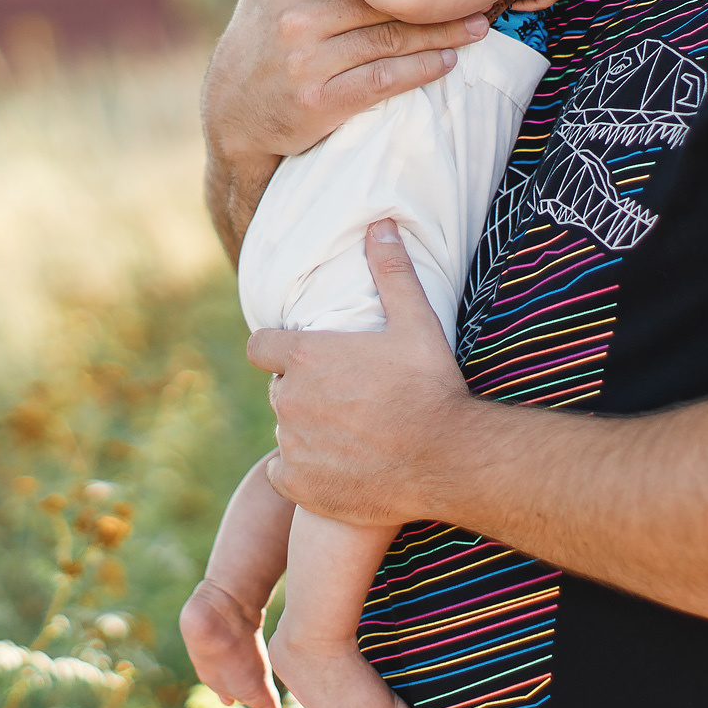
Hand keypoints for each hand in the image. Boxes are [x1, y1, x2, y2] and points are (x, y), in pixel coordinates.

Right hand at [200, 0, 490, 254]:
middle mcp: (298, 18)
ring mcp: (309, 62)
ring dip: (441, 34)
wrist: (232, 114)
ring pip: (389, 40)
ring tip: (480, 24)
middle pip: (384, 2)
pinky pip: (380, 80)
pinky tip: (447, 63)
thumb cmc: (256, 36)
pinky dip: (417, 71)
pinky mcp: (320, 102)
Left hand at [248, 219, 478, 526]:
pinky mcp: (299, 485)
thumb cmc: (431, 387)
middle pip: (279, 390)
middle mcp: (288, 399)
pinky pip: (284, 473)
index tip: (305, 359)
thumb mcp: (417, 322)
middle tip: (348, 400)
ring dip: (308, 432)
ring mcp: (291, 445)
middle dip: (303, 392)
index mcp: (304, 356)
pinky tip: (340, 468)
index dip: (278, 351)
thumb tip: (380, 223)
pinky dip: (304, 472)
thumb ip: (391, 271)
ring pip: (286, 432)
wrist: (447, 459)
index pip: (259, 347)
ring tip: (353, 435)